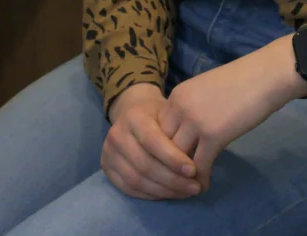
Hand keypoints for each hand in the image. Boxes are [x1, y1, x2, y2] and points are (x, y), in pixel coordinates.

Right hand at [101, 83, 200, 199]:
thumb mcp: (169, 114)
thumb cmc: (158, 114)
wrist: (133, 112)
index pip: (152, 141)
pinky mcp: (107, 169)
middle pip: (144, 164)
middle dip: (172, 180)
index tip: (193, 170)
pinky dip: (151, 195)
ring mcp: (108, 153)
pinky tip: (169, 194)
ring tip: (185, 192)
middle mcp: (116, 135)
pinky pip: (129, 189)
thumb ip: (178, 134)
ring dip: (164, 191)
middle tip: (194, 187)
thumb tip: (199, 162)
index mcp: (133, 117)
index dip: (172, 158)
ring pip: (137, 180)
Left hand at [159, 34, 306, 190]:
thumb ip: (191, 109)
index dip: (163, 148)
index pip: (158, 129)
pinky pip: (199, 166)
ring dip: (182, 176)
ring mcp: (196, 121)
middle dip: (169, 164)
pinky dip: (201, 179)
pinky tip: (206, 184)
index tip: (173, 160)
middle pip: (162, 145)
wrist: (266, 75)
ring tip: (190, 185)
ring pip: (177, 159)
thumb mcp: (205, 91)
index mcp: (177, 95)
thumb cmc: (241, 80)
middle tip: (178, 178)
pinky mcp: (214, 136)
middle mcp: (180, 107)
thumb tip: (187, 134)